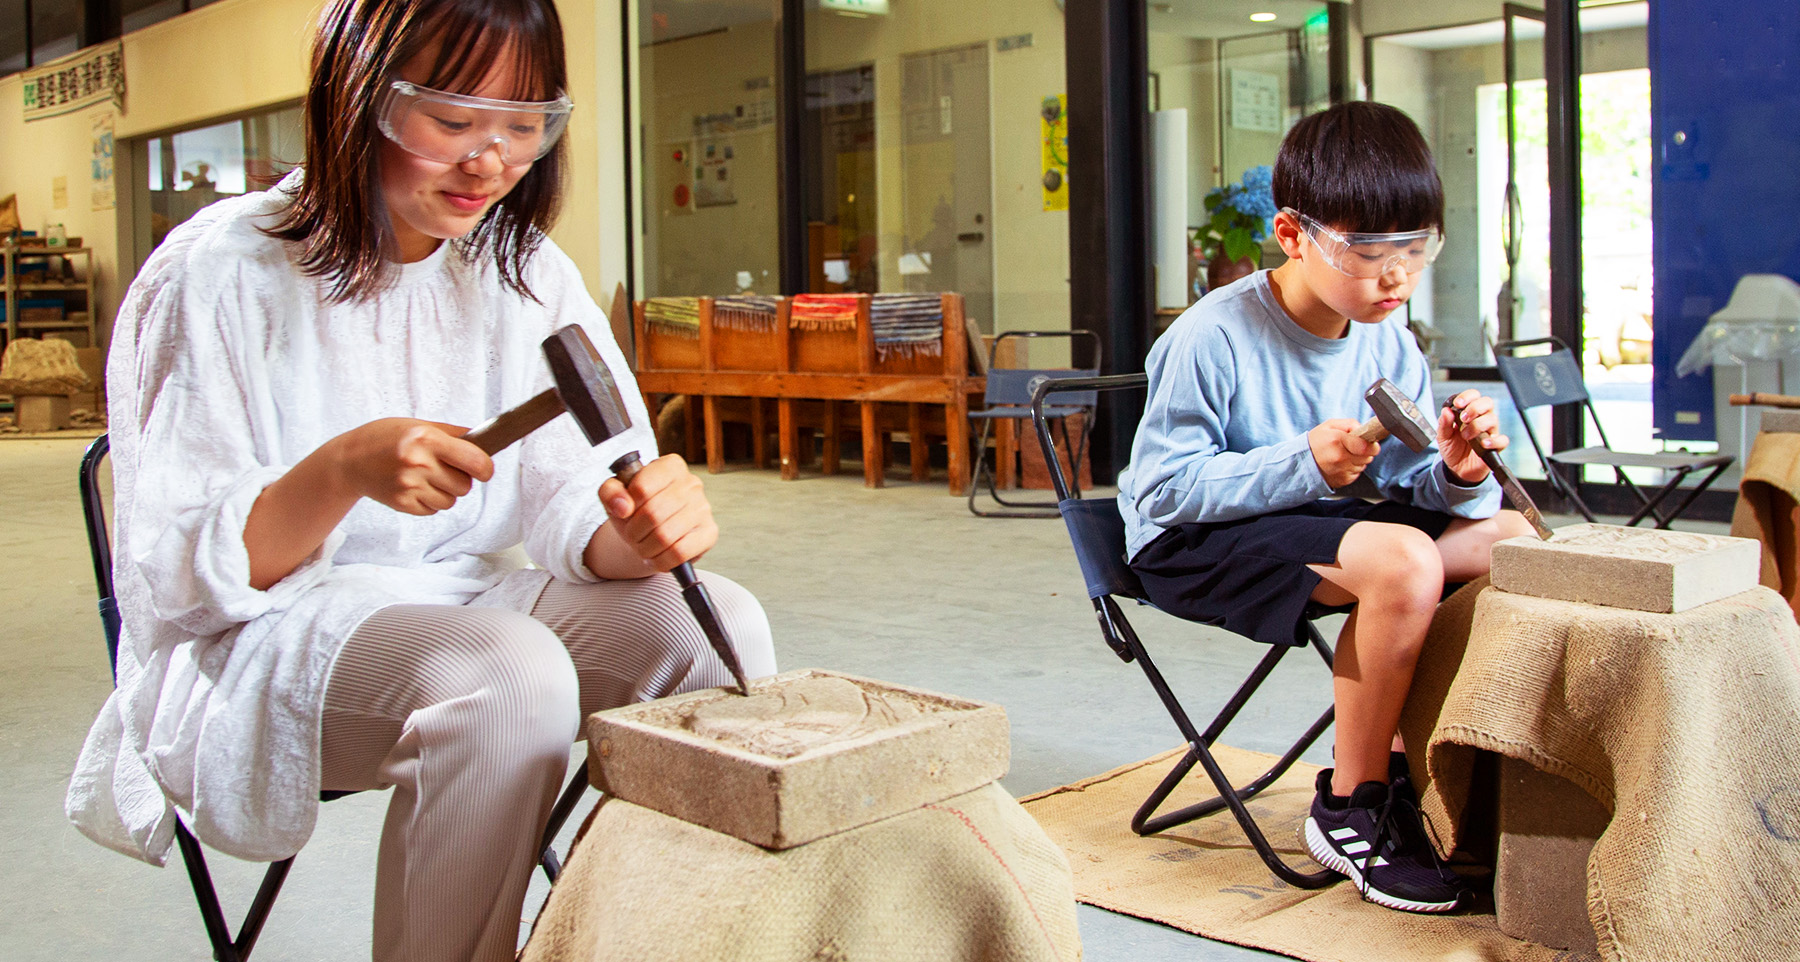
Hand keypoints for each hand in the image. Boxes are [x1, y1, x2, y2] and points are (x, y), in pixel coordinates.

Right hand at [330, 418, 493, 514]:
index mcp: (426, 439)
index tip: (484, 469)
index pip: (476, 462)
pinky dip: (429, 501)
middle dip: (460, 479)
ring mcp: (409, 486)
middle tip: (444, 468)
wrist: (349, 460)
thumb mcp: (418, 425)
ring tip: (426, 477)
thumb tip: (485, 442)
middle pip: (464, 486)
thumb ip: (453, 434)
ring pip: (450, 501)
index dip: (485, 468)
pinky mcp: (402, 503)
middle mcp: (419, 464)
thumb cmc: (384, 438)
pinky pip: (433, 509)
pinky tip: (414, 486)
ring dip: (445, 492)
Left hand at [597, 454, 717, 570]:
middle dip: (634, 532)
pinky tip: (657, 557)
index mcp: (670, 466)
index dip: (627, 506)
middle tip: (632, 535)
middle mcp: (691, 483)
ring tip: (643, 547)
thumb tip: (623, 507)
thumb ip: (610, 493)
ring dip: (646, 549)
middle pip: (652, 514)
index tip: (626, 512)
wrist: (652, 533)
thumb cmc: (636, 510)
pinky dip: (662, 561)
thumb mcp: (615, 496)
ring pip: (665, 536)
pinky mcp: (709, 533)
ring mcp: (703, 508)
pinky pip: (680, 552)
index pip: (642, 487)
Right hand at [1308, 418, 1379, 488]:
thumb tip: (1365, 430)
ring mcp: (1342, 471)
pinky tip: (1341, 464)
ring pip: (1363, 465)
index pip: (1368, 446)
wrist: (1300, 463)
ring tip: (1344, 455)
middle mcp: (1340, 458)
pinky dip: (1352, 468)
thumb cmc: (1316, 442)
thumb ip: (1350, 424)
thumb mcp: (1330, 425)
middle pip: (1369, 456)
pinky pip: (1357, 473)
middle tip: (1352, 447)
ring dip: (1358, 460)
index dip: (1371, 444)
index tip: (1367, 441)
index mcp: (1338, 441)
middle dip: (1364, 451)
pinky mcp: (1343, 480)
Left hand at [1438, 389, 1509, 483]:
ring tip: (1465, 436)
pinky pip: (1502, 440)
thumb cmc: (1453, 449)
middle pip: (1487, 403)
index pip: (1474, 397)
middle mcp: (1481, 420)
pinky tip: (1483, 443)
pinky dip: (1494, 441)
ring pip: (1493, 419)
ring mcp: (1489, 432)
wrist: (1457, 469)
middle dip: (1474, 407)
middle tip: (1463, 418)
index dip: (1468, 396)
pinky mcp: (1495, 446)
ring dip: (1477, 425)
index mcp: (1469, 414)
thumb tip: (1446, 411)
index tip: (1458, 403)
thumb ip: (1444, 424)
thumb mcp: (1443, 437)